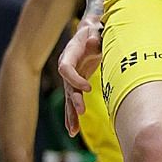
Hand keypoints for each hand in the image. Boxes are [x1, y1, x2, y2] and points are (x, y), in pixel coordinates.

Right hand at [57, 18, 102, 137]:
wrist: (92, 32)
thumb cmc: (96, 31)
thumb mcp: (96, 30)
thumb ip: (95, 37)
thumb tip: (93, 40)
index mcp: (70, 53)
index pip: (65, 68)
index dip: (74, 79)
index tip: (88, 88)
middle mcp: (67, 66)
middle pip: (67, 86)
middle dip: (74, 100)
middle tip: (81, 111)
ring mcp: (70, 77)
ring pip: (69, 98)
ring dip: (71, 114)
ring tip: (73, 131)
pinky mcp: (76, 84)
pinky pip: (73, 100)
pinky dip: (72, 115)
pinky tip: (72, 129)